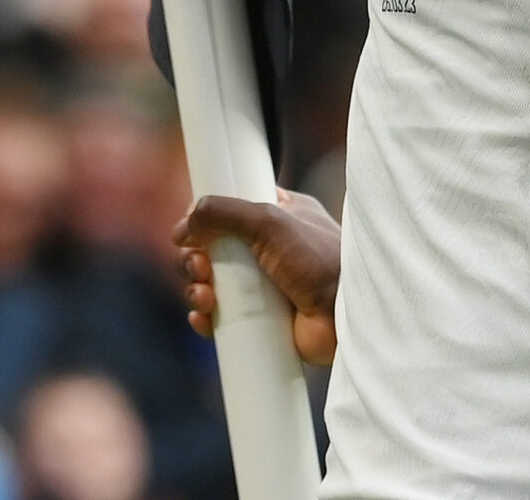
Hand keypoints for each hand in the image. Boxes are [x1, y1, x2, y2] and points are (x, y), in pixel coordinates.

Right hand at [174, 188, 340, 364]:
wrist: (347, 317)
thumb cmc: (320, 261)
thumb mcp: (270, 220)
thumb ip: (223, 212)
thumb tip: (182, 227)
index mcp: (279, 216)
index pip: (232, 210)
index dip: (207, 219)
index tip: (192, 229)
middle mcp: (270, 249)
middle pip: (213, 249)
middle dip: (196, 258)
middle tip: (201, 267)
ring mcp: (265, 286)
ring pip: (213, 284)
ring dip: (197, 288)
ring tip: (205, 295)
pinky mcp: (261, 320)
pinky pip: (221, 317)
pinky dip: (205, 317)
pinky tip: (204, 317)